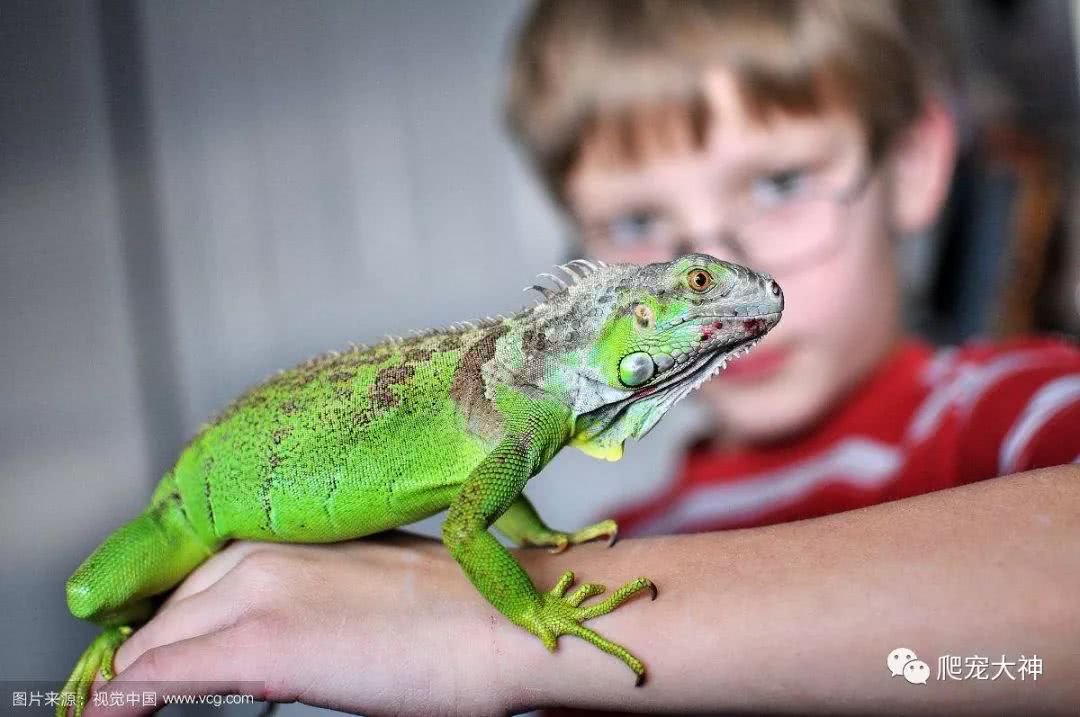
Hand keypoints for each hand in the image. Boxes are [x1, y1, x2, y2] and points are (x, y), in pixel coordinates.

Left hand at [83, 533, 513, 716]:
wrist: (500, 621)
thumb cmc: (455, 610)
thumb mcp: (366, 585)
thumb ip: (310, 599)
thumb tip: (284, 635)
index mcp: (287, 538)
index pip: (195, 586)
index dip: (169, 631)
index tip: (152, 665)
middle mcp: (260, 555)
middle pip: (169, 614)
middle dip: (147, 656)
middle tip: (132, 694)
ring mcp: (257, 595)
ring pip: (159, 642)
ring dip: (137, 676)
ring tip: (113, 708)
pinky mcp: (262, 644)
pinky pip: (167, 675)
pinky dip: (130, 697)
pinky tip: (107, 713)